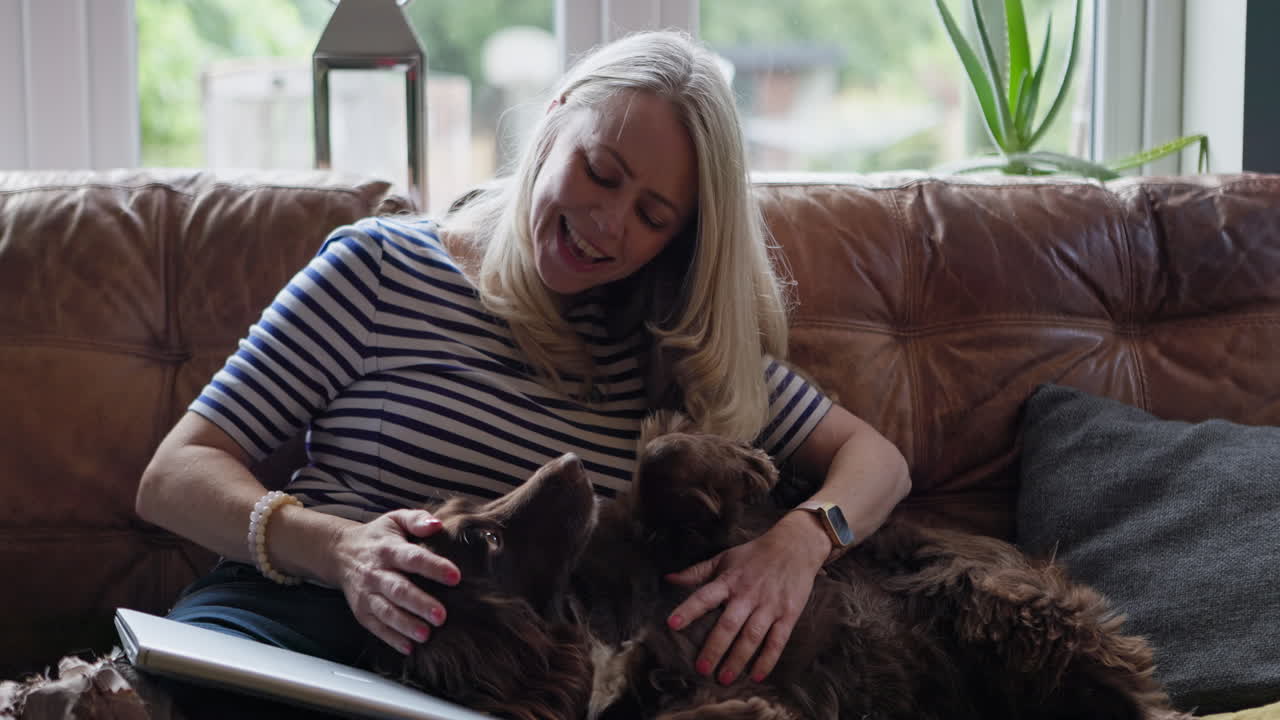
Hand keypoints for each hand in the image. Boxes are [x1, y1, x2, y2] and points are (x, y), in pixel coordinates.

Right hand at [329, 509, 460, 654]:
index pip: (413, 558)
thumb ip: (417, 519)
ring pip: (386, 612)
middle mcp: (376, 573)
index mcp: (388, 549)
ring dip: (406, 625)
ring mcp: (367, 594)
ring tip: (426, 635)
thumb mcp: (395, 519)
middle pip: (398, 590)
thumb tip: (437, 525)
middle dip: (419, 603)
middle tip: (441, 616)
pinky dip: (391, 639)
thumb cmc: (377, 537)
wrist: (339, 552)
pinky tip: (408, 647)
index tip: (455, 576)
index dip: (434, 567)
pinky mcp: (362, 611)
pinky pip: (376, 627)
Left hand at [664, 512, 827, 683]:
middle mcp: (748, 594)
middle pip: (729, 624)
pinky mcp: (788, 614)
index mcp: (729, 580)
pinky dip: (767, 660)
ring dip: (738, 659)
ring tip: (724, 678)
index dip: (688, 610)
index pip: (705, 596)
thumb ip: (697, 572)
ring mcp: (769, 605)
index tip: (672, 624)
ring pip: (752, 637)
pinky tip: (756, 676)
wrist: (795, 546)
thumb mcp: (724, 558)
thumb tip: (669, 579)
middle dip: (714, 648)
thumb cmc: (754, 554)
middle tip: (701, 668)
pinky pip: (777, 641)